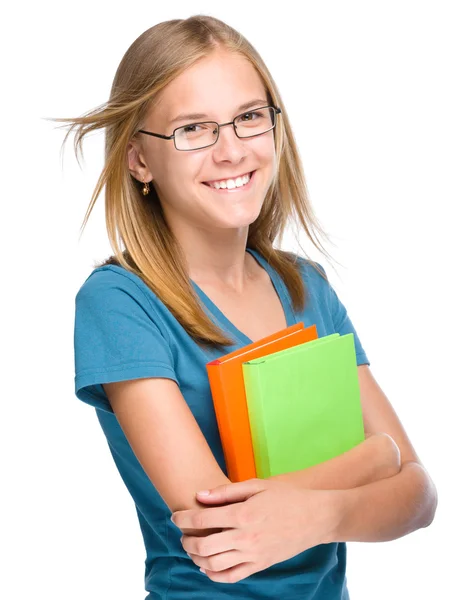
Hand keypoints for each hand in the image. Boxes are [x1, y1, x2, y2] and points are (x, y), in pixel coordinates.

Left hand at [171, 478, 339, 583]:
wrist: (316, 517)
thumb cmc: (287, 497)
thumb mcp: (257, 486)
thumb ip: (227, 492)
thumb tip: (200, 496)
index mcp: (243, 514)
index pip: (202, 520)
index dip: (183, 519)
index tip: (175, 516)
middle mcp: (246, 537)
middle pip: (203, 545)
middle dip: (186, 540)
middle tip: (181, 534)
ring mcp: (254, 554)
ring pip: (214, 565)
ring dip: (196, 558)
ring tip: (192, 548)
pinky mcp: (261, 565)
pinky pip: (232, 576)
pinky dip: (214, 575)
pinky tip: (207, 566)